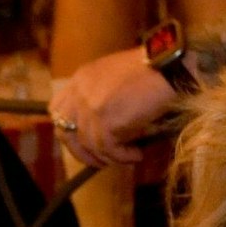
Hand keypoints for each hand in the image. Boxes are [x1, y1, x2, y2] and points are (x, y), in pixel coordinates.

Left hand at [49, 46, 173, 169]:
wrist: (168, 66)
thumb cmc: (151, 70)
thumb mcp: (114, 77)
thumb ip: (99, 96)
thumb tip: (98, 129)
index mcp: (80, 78)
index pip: (57, 109)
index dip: (67, 130)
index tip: (83, 141)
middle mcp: (80, 92)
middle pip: (65, 133)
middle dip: (81, 152)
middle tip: (102, 160)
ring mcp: (90, 107)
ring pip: (90, 146)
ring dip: (110, 157)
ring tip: (130, 156)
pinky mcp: (105, 121)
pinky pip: (108, 150)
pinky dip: (123, 156)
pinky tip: (137, 154)